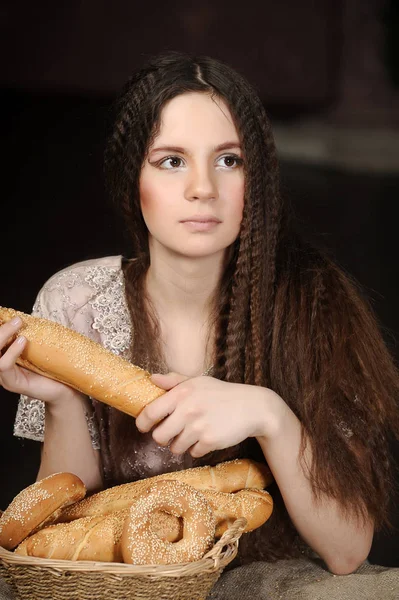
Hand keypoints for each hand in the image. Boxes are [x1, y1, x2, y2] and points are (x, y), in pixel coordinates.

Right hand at [0, 317, 83, 404]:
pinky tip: (22, 341)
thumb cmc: (53, 367)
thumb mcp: (38, 348)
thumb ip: (29, 335)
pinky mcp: (13, 384)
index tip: (7, 315)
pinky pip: (4, 366)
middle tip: (16, 319)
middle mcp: (2, 366)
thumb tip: (26, 316)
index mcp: (5, 356)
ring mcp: (5, 377)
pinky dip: (12, 351)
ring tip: (18, 325)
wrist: (66, 389)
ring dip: (3, 336)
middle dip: (0, 330)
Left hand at [135, 372, 281, 457]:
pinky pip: (193, 453)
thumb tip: (152, 379)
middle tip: (171, 434)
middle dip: (163, 438)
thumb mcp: (199, 382)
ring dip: (181, 445)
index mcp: (182, 392)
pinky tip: (206, 438)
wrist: (253, 408)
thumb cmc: (222, 394)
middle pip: (159, 436)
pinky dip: (197, 449)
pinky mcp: (210, 441)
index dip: (143, 423)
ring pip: (175, 448)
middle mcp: (188, 409)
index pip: (150, 412)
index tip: (145, 426)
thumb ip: (174, 381)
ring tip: (192, 434)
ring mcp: (199, 426)